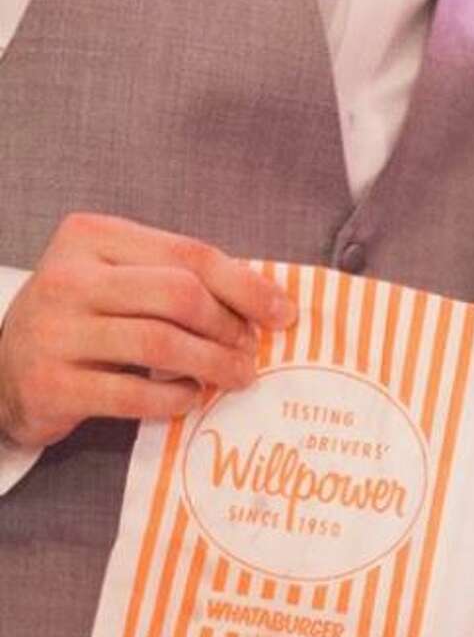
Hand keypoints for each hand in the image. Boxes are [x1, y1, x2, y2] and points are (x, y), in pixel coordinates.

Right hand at [0, 213, 296, 449]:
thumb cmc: (80, 322)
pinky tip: (192, 398)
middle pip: (178, 295)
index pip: (188, 254)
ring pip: (160, 343)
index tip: (282, 314)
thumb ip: (176, 280)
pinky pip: (133, 394)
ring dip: (213, 365)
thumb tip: (265, 302)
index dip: (245, 286)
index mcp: (92, 237)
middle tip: (251, 353)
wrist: (1, 370)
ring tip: (237, 377)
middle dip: (228, 327)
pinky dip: (175, 399)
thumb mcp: (117, 282)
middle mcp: (70, 277)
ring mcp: (57, 331)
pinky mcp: (53, 384)